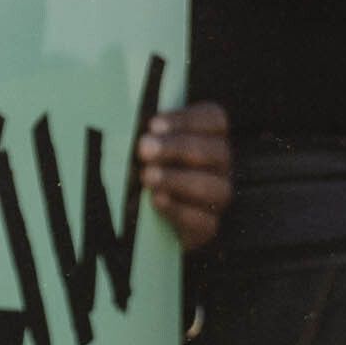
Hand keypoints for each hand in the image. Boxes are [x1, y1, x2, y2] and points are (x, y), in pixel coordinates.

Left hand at [134, 99, 234, 251]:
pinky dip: (179, 210)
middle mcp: (220, 164)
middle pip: (215, 151)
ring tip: (148, 176)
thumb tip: (125, 117)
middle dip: (178, 148)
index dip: (187, 119)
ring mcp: (218, 196)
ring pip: (215, 187)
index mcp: (210, 136)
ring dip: (178, 180)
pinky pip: (204, 221)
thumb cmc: (143, 168)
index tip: (153, 124)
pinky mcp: (208, 226)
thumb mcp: (143, 145)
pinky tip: (157, 200)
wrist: (143, 221)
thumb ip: (144, 131)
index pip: (214, 119)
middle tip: (144, 149)